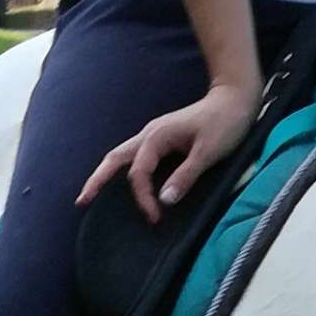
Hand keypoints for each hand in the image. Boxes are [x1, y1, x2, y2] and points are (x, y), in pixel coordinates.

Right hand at [79, 77, 259, 223]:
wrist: (233, 99)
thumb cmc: (224, 123)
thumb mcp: (208, 152)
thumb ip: (186, 176)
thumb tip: (164, 200)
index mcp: (157, 137)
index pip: (139, 173)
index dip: (143, 198)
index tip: (156, 217)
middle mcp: (149, 134)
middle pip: (114, 158)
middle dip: (97, 180)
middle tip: (81, 201)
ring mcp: (153, 135)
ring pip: (121, 155)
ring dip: (105, 173)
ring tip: (91, 193)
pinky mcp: (161, 139)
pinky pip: (134, 156)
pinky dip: (122, 169)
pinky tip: (120, 182)